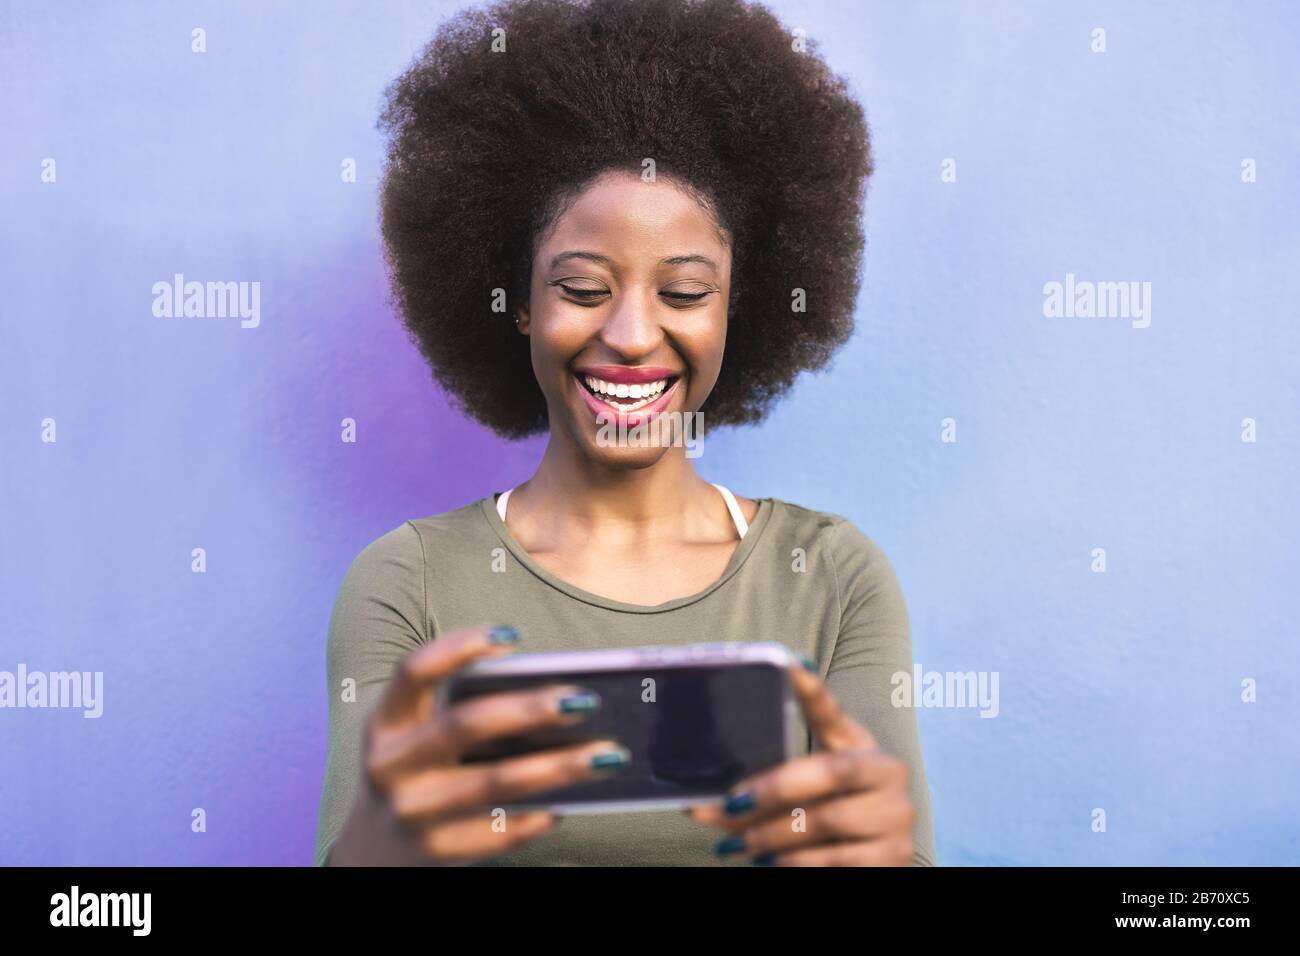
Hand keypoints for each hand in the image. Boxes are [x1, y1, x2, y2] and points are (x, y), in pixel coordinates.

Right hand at [328, 626, 627, 865]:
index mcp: (387, 723)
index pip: (414, 671)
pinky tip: (567, 802)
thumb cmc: (418, 774)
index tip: (512, 634)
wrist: (372, 855)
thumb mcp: (419, 739)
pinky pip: (499, 832)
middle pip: (465, 725)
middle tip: (582, 701)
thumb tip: (551, 694)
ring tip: (605, 755)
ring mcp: (411, 812)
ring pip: (495, 783)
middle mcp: (391, 765)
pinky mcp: (436, 852)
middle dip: (529, 710)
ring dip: (557, 767)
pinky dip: (538, 816)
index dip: (458, 647)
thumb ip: (462, 713)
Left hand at [687, 661, 914, 865]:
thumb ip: (760, 787)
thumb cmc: (830, 812)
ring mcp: (896, 816)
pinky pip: (837, 859)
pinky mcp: (895, 856)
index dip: (813, 690)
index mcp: (862, 744)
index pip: (834, 712)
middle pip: (830, 771)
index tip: (789, 666)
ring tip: (738, 844)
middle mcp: (888, 773)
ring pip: (828, 820)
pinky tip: (770, 862)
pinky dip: (796, 862)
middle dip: (774, 789)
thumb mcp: (806, 790)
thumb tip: (697, 802)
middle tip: (733, 803)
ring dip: (774, 834)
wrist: (874, 858)